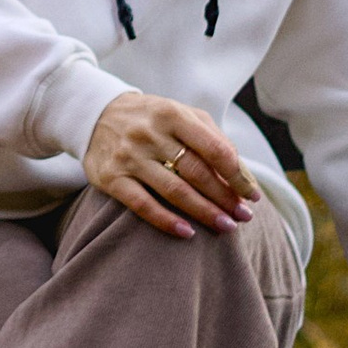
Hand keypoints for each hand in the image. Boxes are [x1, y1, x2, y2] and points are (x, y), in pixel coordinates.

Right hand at [84, 89, 259, 239]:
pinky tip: (188, 233)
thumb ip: (212, 137)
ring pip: (174, 191)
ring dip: (204, 212)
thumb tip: (242, 175)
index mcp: (172, 115)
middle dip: (225, 197)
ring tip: (226, 226)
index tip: (252, 195)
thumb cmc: (151, 119)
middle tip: (244, 217)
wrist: (95, 114)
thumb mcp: (180, 114)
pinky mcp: (112, 178)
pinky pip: (143, 205)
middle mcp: (150, 134)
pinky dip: (166, 221)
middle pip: (197, 172)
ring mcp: (129, 156)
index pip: (214, 149)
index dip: (237, 175)